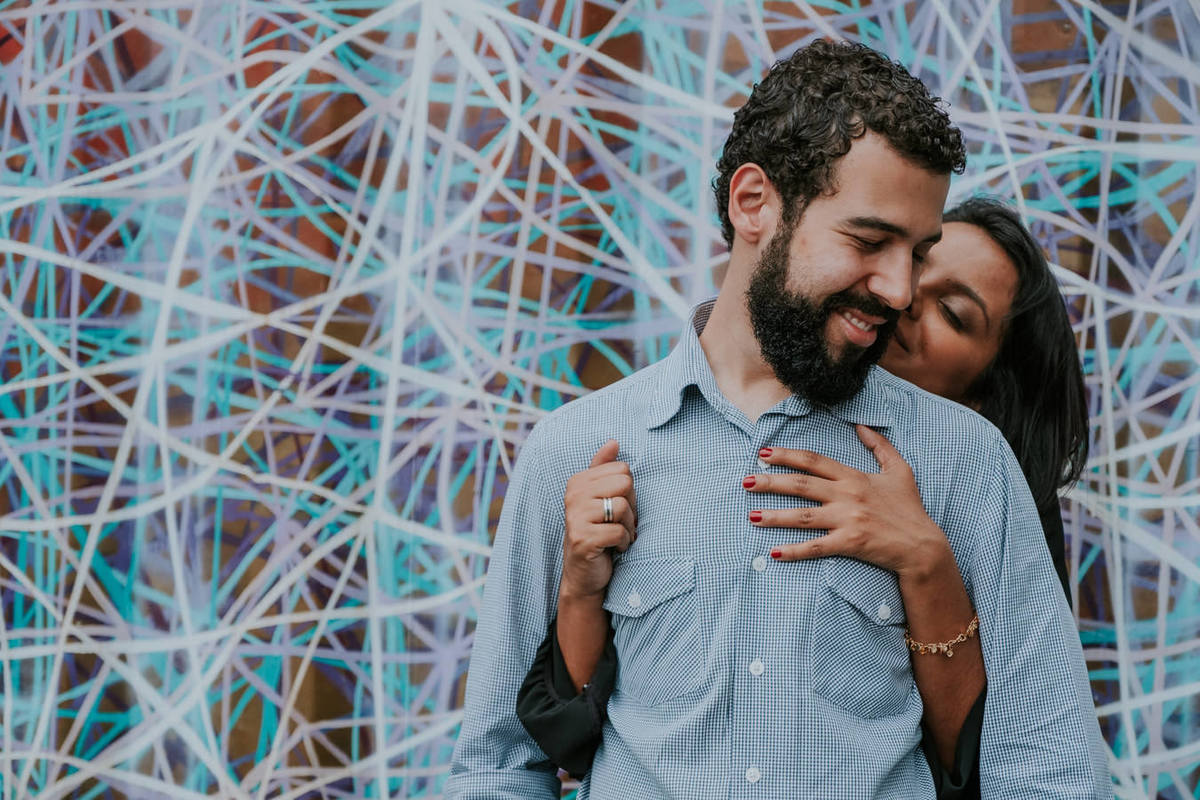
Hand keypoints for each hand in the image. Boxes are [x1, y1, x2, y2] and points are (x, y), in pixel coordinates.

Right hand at [560, 439, 636, 599]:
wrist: (584, 574)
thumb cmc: (597, 532)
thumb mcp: (601, 498)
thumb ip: (605, 469)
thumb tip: (614, 441)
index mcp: (578, 481)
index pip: (623, 470)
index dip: (628, 492)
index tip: (616, 509)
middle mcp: (573, 495)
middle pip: (625, 484)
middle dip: (630, 508)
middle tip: (618, 523)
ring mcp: (575, 517)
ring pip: (623, 507)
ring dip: (627, 527)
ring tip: (616, 536)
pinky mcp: (582, 539)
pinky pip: (619, 532)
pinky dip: (623, 543)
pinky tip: (612, 549)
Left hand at [744, 424, 949, 580]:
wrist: (924, 547)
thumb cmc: (911, 510)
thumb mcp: (900, 471)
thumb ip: (880, 446)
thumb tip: (861, 425)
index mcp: (854, 477)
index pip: (814, 461)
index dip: (787, 456)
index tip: (763, 453)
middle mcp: (848, 495)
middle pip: (801, 486)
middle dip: (770, 482)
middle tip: (745, 481)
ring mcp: (848, 520)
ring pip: (803, 516)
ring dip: (774, 516)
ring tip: (751, 515)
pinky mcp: (851, 543)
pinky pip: (817, 547)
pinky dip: (794, 551)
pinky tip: (774, 552)